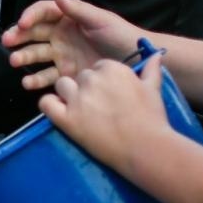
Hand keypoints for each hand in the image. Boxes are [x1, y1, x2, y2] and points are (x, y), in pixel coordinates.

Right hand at [2, 0, 136, 88]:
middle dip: (18, 36)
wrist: (139, 64)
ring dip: (23, 56)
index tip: (22, 24)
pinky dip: (35, 80)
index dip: (30, 16)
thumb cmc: (120, 36)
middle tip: (7, 42)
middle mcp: (61, 35)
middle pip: (33, 33)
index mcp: (68, 19)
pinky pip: (46, 76)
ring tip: (14, 62)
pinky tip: (27, 83)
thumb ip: (76, 9)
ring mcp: (62, 55)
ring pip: (36, 54)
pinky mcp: (66, 74)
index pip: (42, 13)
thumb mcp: (100, 20)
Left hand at [39, 52, 172, 173]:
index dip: (103, 81)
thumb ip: (151, 69)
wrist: (146, 148)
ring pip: (62, 85)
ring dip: (69, 95)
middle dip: (88, 89)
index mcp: (112, 68)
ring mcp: (77, 99)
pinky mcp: (66, 119)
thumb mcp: (154, 89)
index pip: (98, 67)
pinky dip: (50, 105)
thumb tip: (156, 54)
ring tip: (82, 111)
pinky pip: (46, 103)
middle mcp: (91, 79)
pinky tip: (61, 113)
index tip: (111, 95)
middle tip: (100, 108)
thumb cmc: (152, 118)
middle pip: (81, 77)